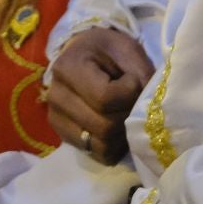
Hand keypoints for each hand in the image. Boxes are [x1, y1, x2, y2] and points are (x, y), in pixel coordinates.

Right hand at [46, 28, 152, 164]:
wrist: (86, 54)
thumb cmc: (108, 50)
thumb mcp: (128, 50)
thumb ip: (140, 76)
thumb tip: (146, 110)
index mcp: (68, 67)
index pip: (105, 98)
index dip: (129, 94)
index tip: (133, 80)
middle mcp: (56, 96)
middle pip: (104, 126)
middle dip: (128, 116)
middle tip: (134, 102)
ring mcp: (57, 119)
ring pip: (101, 144)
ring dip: (122, 134)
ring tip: (126, 114)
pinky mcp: (64, 136)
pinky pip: (96, 153)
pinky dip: (113, 146)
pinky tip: (117, 128)